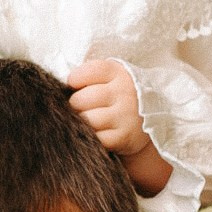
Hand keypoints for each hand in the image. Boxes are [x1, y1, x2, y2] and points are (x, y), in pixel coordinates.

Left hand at [67, 59, 171, 195]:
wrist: (154, 117)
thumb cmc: (121, 95)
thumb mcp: (113, 77)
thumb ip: (90, 77)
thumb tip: (57, 89)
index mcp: (118, 72)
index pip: (83, 74)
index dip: (74, 81)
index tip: (75, 86)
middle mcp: (123, 92)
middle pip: (80, 99)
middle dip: (76, 105)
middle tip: (82, 108)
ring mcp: (125, 115)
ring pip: (86, 120)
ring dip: (82, 123)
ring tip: (89, 121)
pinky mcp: (123, 137)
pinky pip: (96, 138)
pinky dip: (92, 137)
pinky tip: (98, 133)